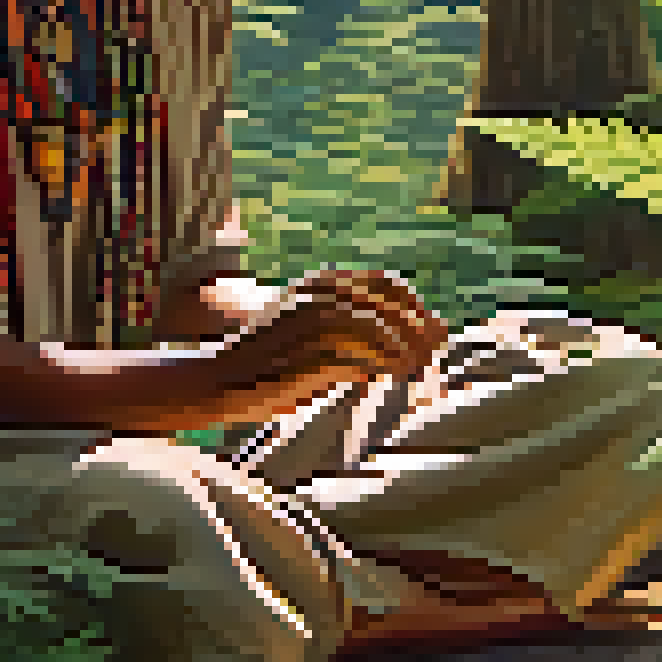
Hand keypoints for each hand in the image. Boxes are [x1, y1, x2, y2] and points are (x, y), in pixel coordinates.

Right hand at [281, 269, 445, 379]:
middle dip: (419, 326)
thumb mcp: (306, 329)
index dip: (413, 303)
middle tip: (439, 346)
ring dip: (409, 347)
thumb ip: (344, 326)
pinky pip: (365, 358)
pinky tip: (401, 375)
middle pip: (388, 306)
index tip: (433, 325)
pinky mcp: (314, 355)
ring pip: (381, 331)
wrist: (222, 377)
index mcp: (319, 285)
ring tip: (424, 364)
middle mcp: (320, 297)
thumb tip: (395, 342)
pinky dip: (389, 367)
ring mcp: (316, 325)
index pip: (382, 284)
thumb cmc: (267, 360)